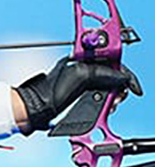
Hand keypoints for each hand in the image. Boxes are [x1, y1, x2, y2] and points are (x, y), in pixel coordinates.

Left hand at [14, 58, 141, 133]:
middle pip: (110, 75)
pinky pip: (98, 97)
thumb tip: (121, 77)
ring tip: (108, 105)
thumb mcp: (80, 76)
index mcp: (82, 58)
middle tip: (116, 97)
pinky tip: (102, 108)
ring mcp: (80, 82)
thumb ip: (102, 73)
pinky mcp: (78, 95)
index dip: (122, 71)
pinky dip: (104, 103)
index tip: (129, 84)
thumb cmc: (50, 90)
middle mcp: (82, 69)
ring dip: (111, 97)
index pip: (110, 60)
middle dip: (117, 86)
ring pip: (106, 87)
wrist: (36, 108)